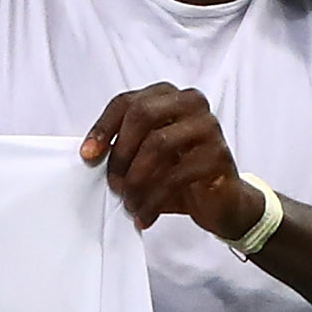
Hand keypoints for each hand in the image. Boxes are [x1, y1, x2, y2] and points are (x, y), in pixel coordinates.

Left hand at [83, 84, 264, 233]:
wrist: (223, 203)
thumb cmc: (182, 174)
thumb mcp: (149, 156)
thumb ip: (125, 146)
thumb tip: (92, 155)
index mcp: (170, 96)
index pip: (127, 102)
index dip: (103, 128)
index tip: (88, 155)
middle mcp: (191, 103)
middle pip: (142, 114)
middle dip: (121, 152)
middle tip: (113, 183)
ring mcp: (208, 127)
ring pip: (158, 145)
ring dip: (136, 181)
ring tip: (129, 204)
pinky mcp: (218, 155)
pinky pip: (176, 175)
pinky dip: (153, 200)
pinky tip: (145, 215)